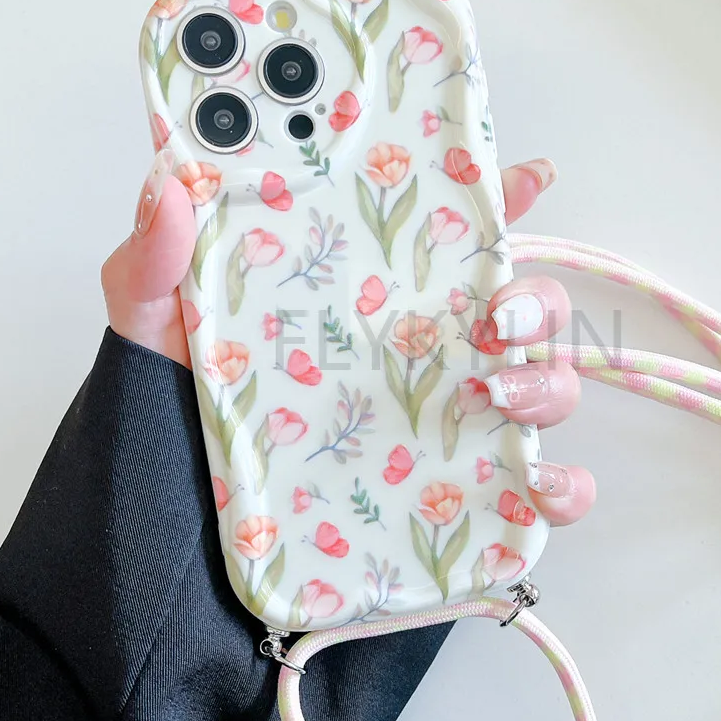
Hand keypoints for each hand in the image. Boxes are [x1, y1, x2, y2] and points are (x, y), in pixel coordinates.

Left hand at [101, 155, 594, 524]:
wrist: (182, 544)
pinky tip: (534, 483)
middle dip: (536, 299)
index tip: (527, 176)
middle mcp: (427, 357)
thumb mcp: (160, 331)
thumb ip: (157, 262)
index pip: (454, 238)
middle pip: (522, 309)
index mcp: (376, 302)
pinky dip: (562, 487)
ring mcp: (452, 429)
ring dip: (549, 383)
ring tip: (499, 394)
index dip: (500, 197)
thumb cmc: (180, 420)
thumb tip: (169, 187)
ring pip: (547, 388)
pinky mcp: (464, 502)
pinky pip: (543, 492)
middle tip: (498, 314)